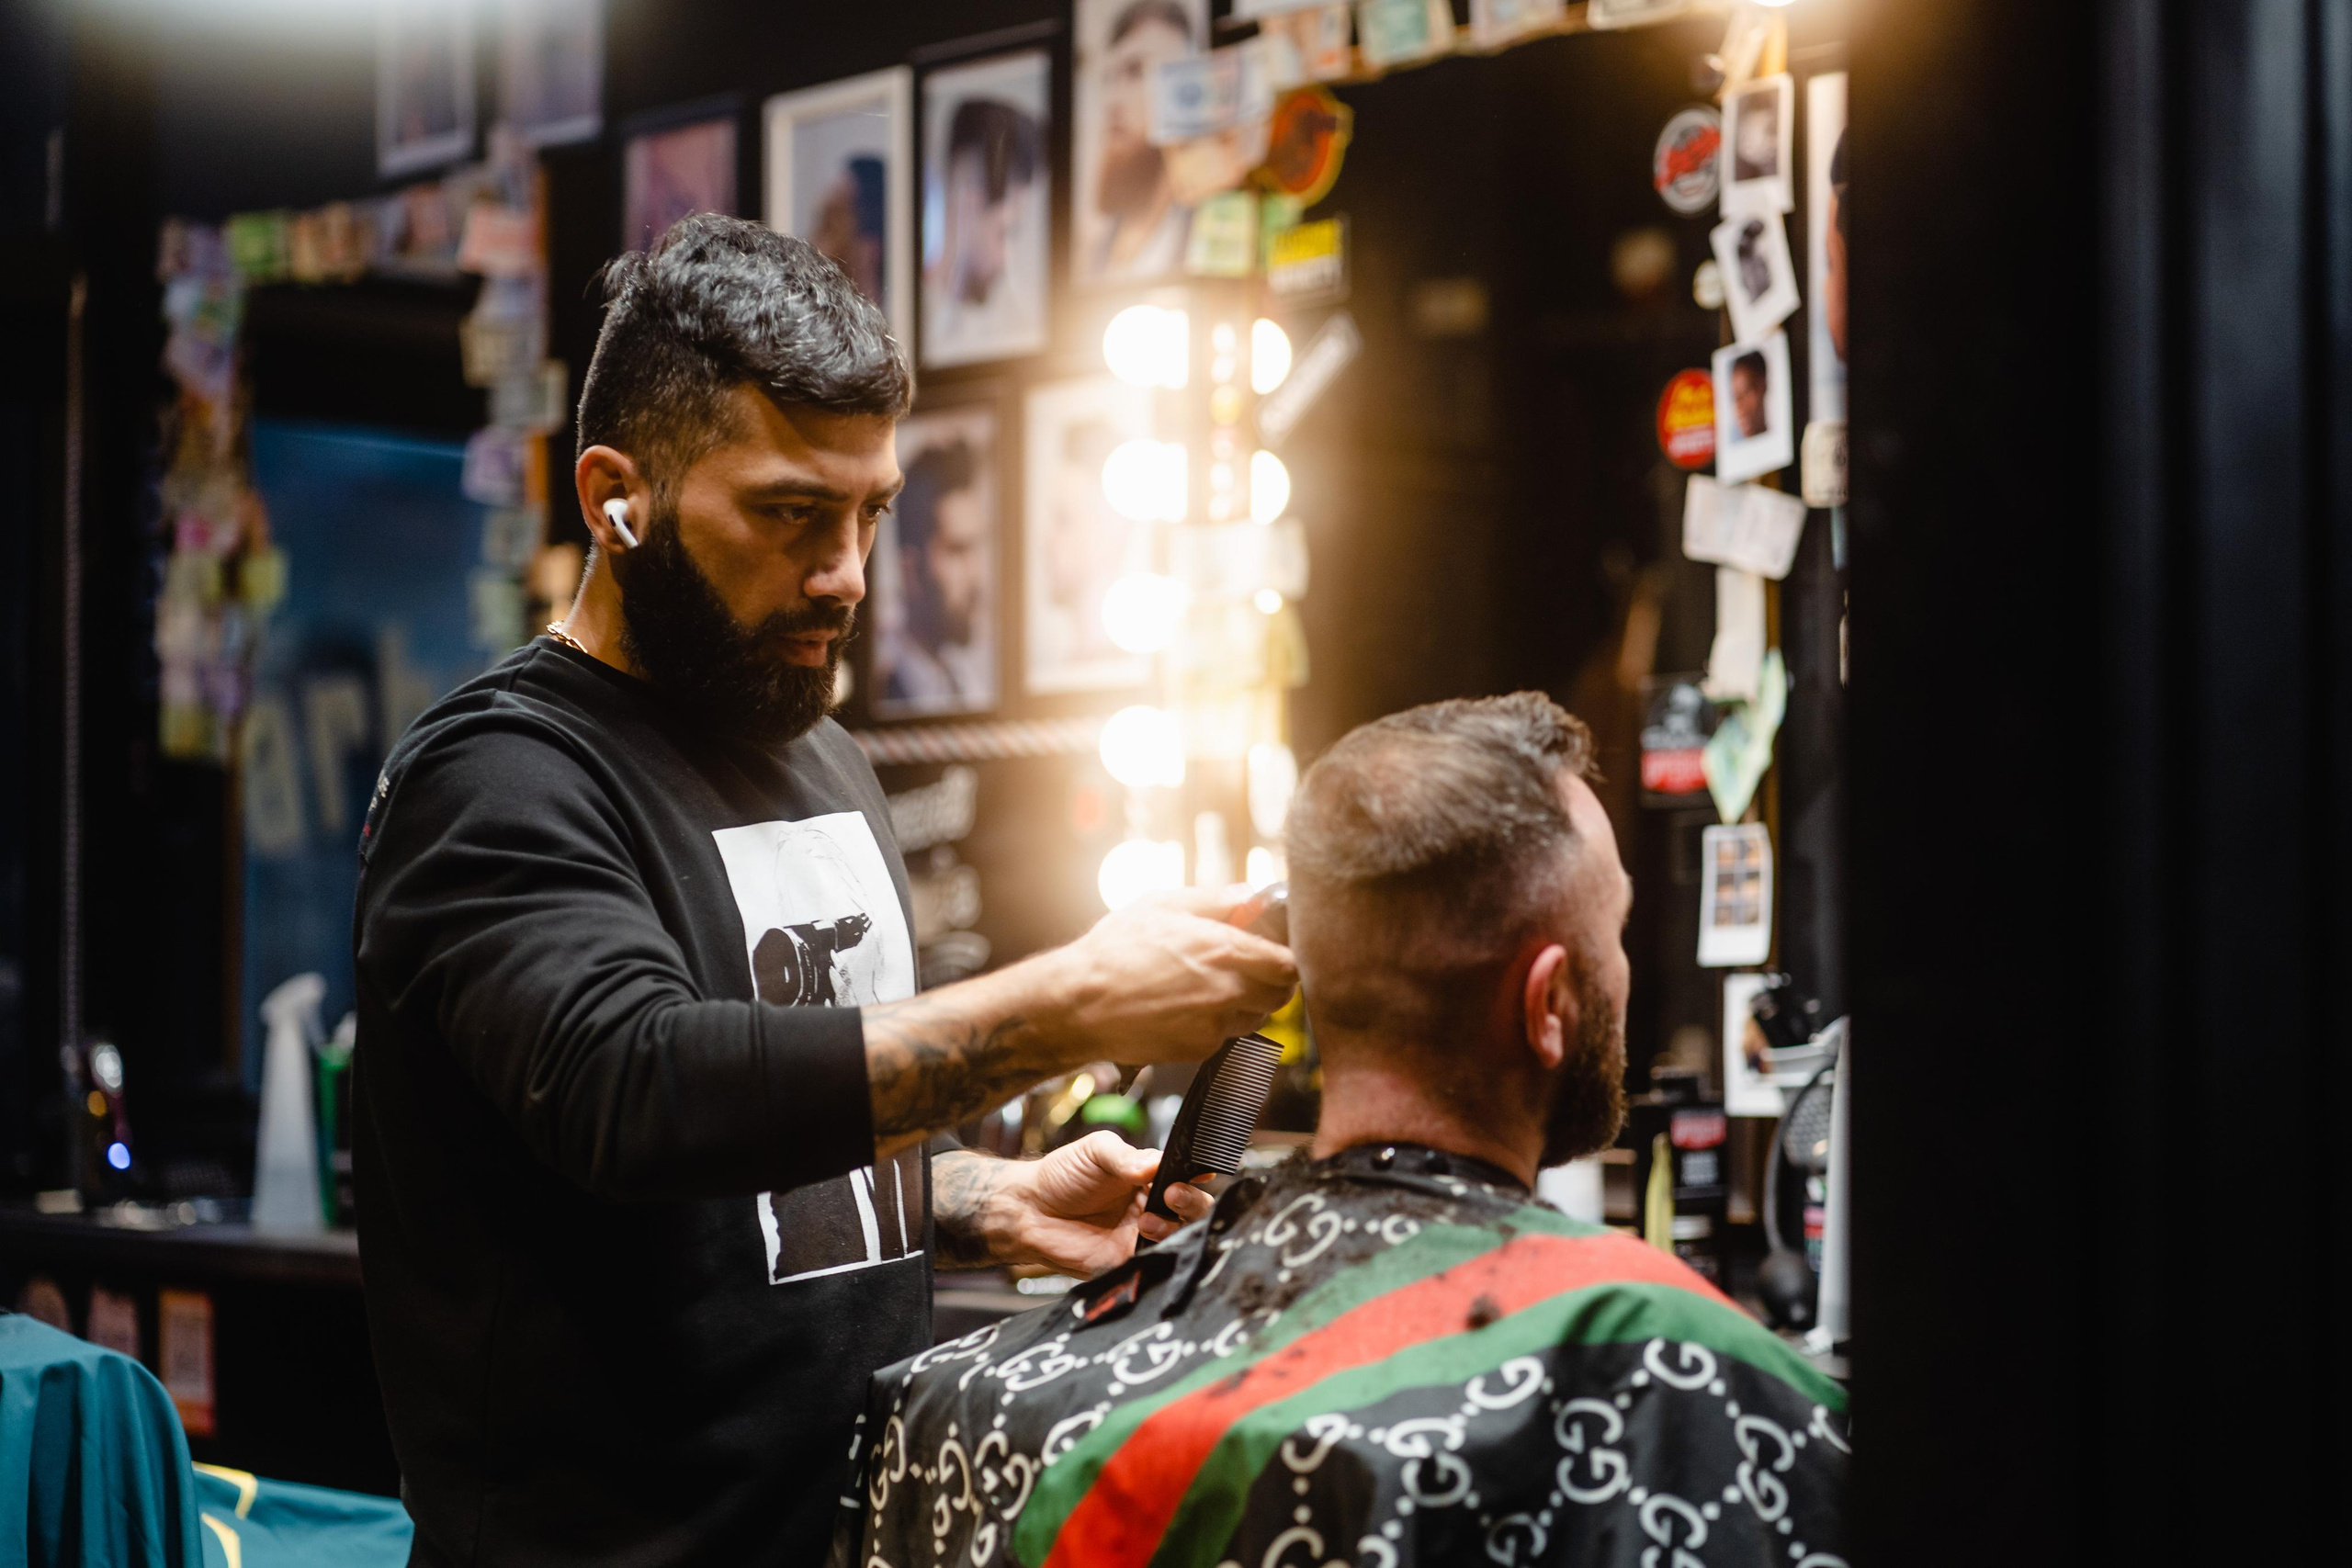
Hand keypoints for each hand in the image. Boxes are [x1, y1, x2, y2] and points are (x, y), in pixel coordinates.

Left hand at [934, 1135, 1215, 1277]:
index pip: (1185, 1175)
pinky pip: (1157, 1260)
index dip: (1197, 1174)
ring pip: (1181, 1235)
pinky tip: (1144, 1239)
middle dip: (1191, 1201)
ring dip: (1174, 1226)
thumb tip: (1158, 1164)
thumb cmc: (1061, 1177)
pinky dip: (1160, 1252)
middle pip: (1193, 1208)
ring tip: (1145, 1219)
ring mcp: (1143, 1235)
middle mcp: (1152, 1205)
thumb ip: (1127, 1156)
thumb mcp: (1095, 1152)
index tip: (1200, 1172)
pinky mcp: (1130, 1261)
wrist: (1029, 1212)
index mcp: (1148, 1175)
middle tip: (1172, 1194)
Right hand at [1044, 887, 1296, 1066]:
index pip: (1288, 963)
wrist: (1080, 1004)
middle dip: (1272, 981)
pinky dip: (1217, 1022)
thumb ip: (1215, 899)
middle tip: (1250, 970)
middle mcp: (1228, 990)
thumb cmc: (1115, 949)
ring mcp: (1216, 1023)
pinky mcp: (1201, 1049)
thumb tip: (1250, 894)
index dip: (1286, 958)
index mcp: (1225, 949)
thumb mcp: (1162, 905)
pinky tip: (1187, 1007)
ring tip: (1210, 987)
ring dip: (1246, 1003)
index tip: (1276, 953)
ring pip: (1256, 1015)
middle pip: (1281, 994)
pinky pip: (1226, 1034)